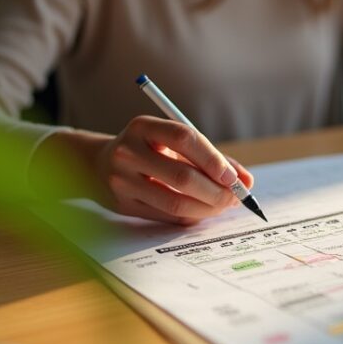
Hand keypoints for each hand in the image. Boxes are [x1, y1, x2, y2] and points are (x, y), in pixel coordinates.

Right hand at [35, 117, 253, 224]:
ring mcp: (122, 180)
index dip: (212, 158)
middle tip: (235, 197)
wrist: (96, 165)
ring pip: (175, 202)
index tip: (233, 176)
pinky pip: (166, 216)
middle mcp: (128, 151)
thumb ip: (210, 157)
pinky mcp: (122, 205)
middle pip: (181, 176)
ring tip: (223, 205)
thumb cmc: (148, 151)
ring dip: (207, 208)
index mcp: (143, 127)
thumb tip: (246, 181)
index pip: (183, 137)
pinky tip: (202, 212)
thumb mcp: (171, 143)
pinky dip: (192, 216)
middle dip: (216, 191)